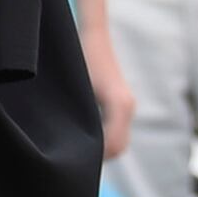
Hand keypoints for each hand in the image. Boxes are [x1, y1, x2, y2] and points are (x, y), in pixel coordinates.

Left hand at [83, 24, 136, 164]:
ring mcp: (126, 105)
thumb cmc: (79, 57)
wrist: (92, 36)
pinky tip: (82, 137)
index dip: (94, 158)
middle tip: (70, 160)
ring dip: (101, 149)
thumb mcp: (76, 88)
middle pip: (118, 148)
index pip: (113, 147)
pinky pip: (116, 131)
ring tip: (74, 150)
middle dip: (98, 157)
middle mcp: (127, 107)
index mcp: (119, 105)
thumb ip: (81, 117)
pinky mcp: (121, 103)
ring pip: (118, 141)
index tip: (71, 160)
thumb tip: (80, 147)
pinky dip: (103, 139)